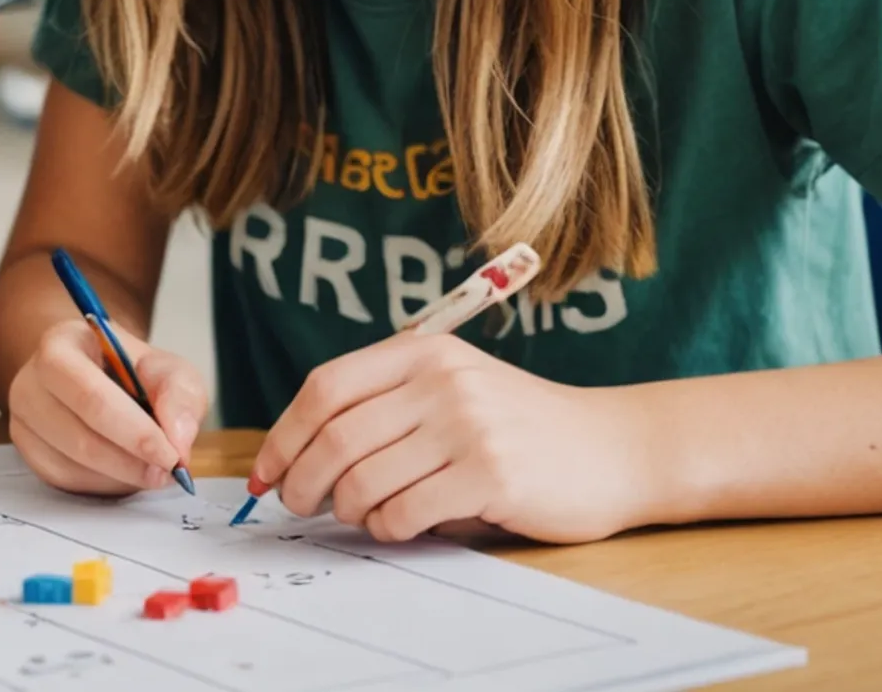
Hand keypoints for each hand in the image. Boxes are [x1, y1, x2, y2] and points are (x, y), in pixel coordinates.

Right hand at [4, 312, 204, 496]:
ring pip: (72, 464)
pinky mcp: (28, 451)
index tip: (171, 456)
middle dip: (130, 461)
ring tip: (151, 469)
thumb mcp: (169, 370)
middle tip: (168, 472)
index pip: (91, 395)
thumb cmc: (133, 373)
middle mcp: (30, 381)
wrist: (99, 379)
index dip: (133, 431)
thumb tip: (178, 441)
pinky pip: (65, 481)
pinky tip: (123, 470)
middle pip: (78, 435)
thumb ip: (180, 396)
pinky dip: (103, 484)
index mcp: (61, 346)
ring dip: (120, 476)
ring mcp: (23, 419)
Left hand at [253, 334, 659, 543]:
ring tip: (360, 515)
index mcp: (424, 353)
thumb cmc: (521, 426)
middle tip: (299, 505)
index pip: (325, 388)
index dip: (284, 433)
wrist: (615, 448)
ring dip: (348, 509)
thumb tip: (298, 456)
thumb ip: (388, 406)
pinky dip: (388, 527)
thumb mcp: (454, 389)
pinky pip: (405, 512)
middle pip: (334, 436)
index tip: (266, 470)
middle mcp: (442, 382)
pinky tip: (401, 525)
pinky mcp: (491, 475)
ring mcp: (468, 427)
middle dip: (302, 480)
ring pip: (363, 479)